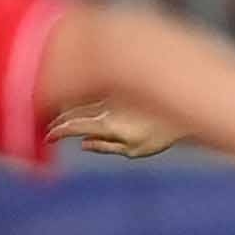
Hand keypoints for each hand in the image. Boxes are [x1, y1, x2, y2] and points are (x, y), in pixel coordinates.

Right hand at [47, 101, 184, 157]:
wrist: (186, 105)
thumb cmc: (162, 133)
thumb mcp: (134, 150)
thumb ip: (105, 147)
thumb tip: (83, 145)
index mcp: (107, 123)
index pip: (73, 126)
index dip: (57, 131)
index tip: (48, 137)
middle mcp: (106, 106)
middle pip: (73, 110)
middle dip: (59, 119)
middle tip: (49, 128)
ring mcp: (112, 93)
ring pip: (83, 99)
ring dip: (70, 107)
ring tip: (62, 117)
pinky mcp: (119, 85)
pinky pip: (96, 91)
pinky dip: (84, 98)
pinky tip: (82, 103)